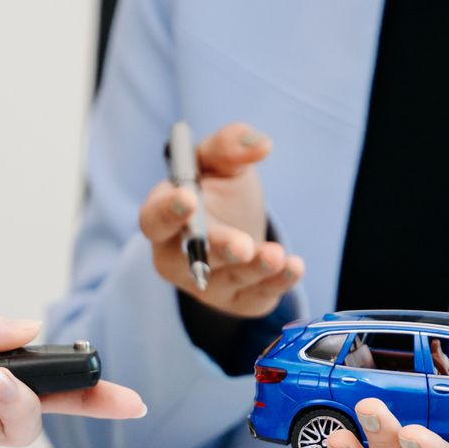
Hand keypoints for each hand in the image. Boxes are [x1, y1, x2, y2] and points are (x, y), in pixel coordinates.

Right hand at [139, 121, 304, 317]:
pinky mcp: (239, 301)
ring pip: (227, 280)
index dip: (168, 211)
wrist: (240, 227)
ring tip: (275, 255)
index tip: (187, 197)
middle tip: (240, 246)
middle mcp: (177, 258)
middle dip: (216, 250)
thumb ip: (228, 146)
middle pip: (188, 259)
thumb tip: (259, 145)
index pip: (154, 219)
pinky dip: (277, 283)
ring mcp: (207, 285)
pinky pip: (257, 297)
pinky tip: (294, 266)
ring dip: (253, 269)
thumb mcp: (219, 162)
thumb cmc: (219, 192)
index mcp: (163, 218)